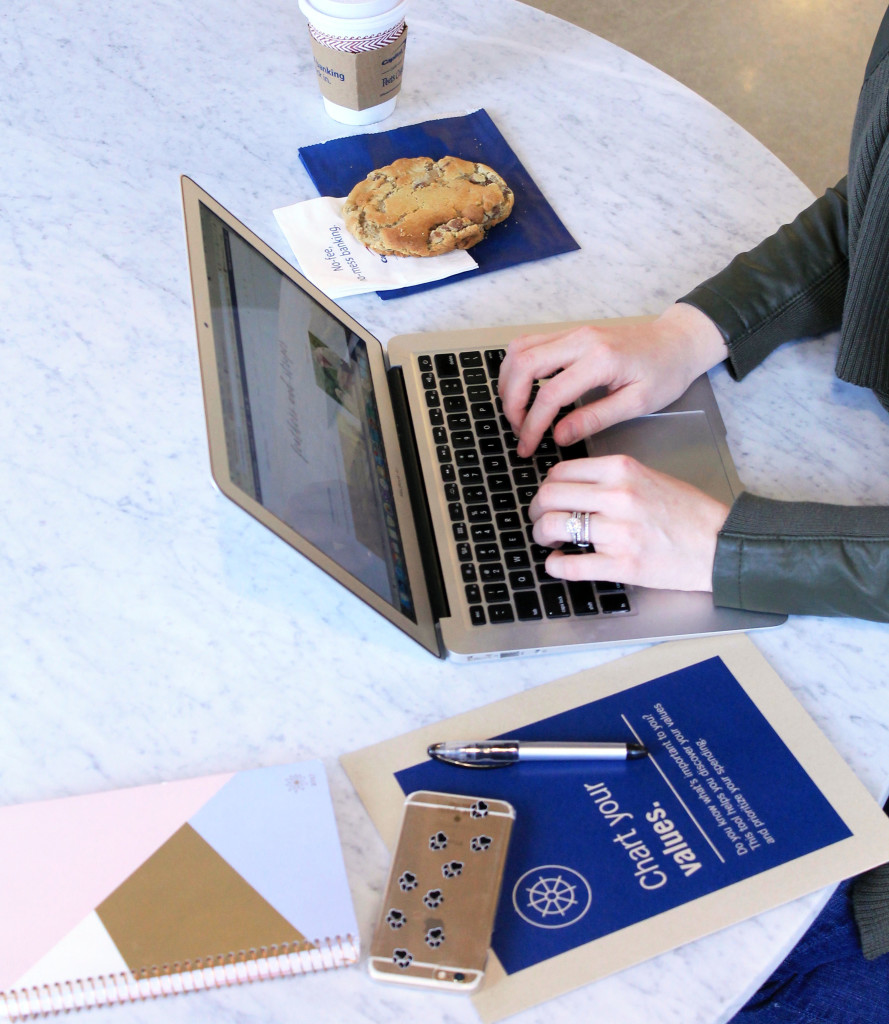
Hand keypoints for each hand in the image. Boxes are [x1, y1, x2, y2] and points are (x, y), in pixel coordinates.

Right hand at [498, 304, 727, 457]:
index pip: (550, 394)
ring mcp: (572, 332)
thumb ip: (594, 419)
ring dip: (508, 383)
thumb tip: (559, 436)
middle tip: (519, 431)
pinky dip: (516, 368)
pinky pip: (528, 344)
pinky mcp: (568, 333)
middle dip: (512, 403)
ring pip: (518, 350)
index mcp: (601, 359)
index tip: (528, 447)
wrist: (676, 342)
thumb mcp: (637, 404)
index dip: (532, 425)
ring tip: (518, 413)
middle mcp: (581, 340)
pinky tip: (523, 391)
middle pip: (523, 365)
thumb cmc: (664, 372)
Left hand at [528, 456, 729, 591]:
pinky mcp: (622, 564)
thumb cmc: (688, 513)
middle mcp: (617, 496)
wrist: (720, 544)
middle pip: (548, 496)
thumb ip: (610, 479)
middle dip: (536, 511)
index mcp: (622, 470)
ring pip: (552, 527)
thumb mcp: (649, 477)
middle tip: (540, 520)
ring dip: (542, 536)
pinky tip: (558, 563)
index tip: (548, 497)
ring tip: (550, 541)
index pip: (560, 471)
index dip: (546, 487)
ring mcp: (618, 531)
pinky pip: (570, 564)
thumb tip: (570, 487)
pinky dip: (555, 565)